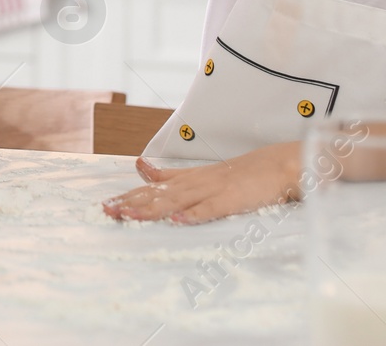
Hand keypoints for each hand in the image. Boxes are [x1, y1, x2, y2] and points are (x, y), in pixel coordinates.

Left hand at [102, 142, 303, 223]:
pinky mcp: (232, 199)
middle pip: (158, 194)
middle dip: (131, 202)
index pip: (153, 188)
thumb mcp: (201, 173)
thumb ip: (172, 174)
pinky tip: (178, 221)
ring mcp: (213, 190)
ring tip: (130, 216)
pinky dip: (195, 214)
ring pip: (177, 200)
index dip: (129, 196)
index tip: (106, 204)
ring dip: (152, 209)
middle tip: (107, 210)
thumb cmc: (240, 173)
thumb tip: (141, 168)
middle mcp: (196, 182)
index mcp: (189, 178)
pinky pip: (211, 208)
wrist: (278, 164)